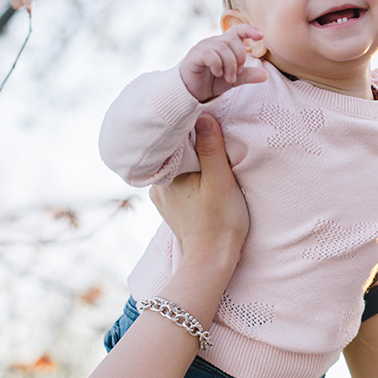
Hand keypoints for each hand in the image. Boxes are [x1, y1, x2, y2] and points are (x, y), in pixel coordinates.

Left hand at [149, 115, 248, 270]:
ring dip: (193, 158)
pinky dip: (191, 173)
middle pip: (176, 151)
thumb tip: (204, 116)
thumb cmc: (219, 222)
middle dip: (193, 141)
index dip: (193, 125)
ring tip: (210, 154)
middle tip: (213, 133)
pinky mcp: (171, 205)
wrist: (212, 261)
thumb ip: (211, 148)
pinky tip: (204, 175)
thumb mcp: (220, 181)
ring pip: (178, 165)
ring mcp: (162, 195)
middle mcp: (157, 184)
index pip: (176, 138)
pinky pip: (180, 179)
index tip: (208, 116)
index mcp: (166, 175)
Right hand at [179, 25, 267, 101]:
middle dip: (240, 57)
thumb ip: (248, 75)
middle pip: (232, 40)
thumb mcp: (234, 79)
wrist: (192, 92)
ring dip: (230, 65)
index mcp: (225, 44)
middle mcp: (214, 42)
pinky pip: (210, 54)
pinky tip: (217, 73)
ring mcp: (203, 47)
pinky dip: (218, 65)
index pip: (238, 30)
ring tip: (230, 79)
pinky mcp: (194, 55)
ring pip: (223, 48)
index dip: (249, 30)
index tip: (261, 36)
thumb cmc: (212, 81)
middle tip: (239, 73)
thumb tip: (266, 75)